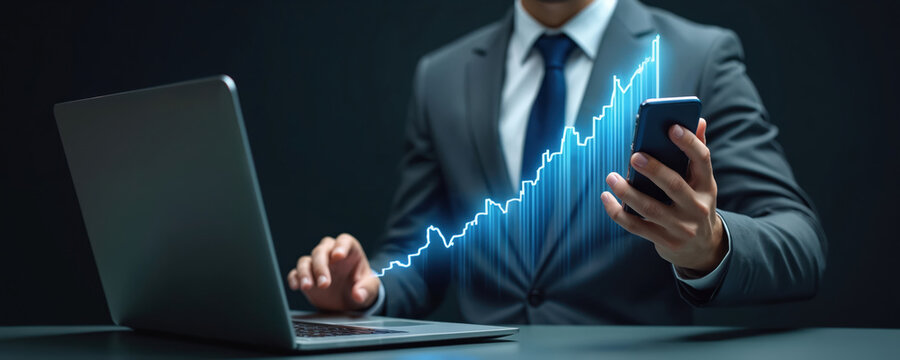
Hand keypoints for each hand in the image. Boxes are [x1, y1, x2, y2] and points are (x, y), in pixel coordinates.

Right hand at [287, 233, 380, 311]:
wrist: (350, 299)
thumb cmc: (362, 287)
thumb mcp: (370, 289)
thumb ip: (366, 290)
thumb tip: (358, 295)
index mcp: (349, 250)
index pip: (344, 241)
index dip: (340, 246)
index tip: (338, 256)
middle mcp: (331, 253)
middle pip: (321, 251)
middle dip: (321, 266)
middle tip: (324, 284)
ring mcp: (317, 264)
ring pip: (306, 260)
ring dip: (305, 272)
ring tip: (307, 286)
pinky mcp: (306, 276)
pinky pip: (296, 273)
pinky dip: (294, 278)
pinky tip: (296, 286)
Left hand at [601, 118, 725, 274]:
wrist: (702, 248)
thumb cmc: (695, 203)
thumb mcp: (702, 182)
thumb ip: (697, 152)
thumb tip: (699, 120)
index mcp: (707, 185)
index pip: (702, 160)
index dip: (688, 143)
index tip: (671, 127)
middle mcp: (697, 206)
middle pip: (674, 185)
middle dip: (654, 170)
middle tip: (634, 156)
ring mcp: (681, 227)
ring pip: (650, 209)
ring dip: (628, 192)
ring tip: (611, 177)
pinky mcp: (664, 241)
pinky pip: (636, 226)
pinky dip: (618, 213)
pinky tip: (606, 198)